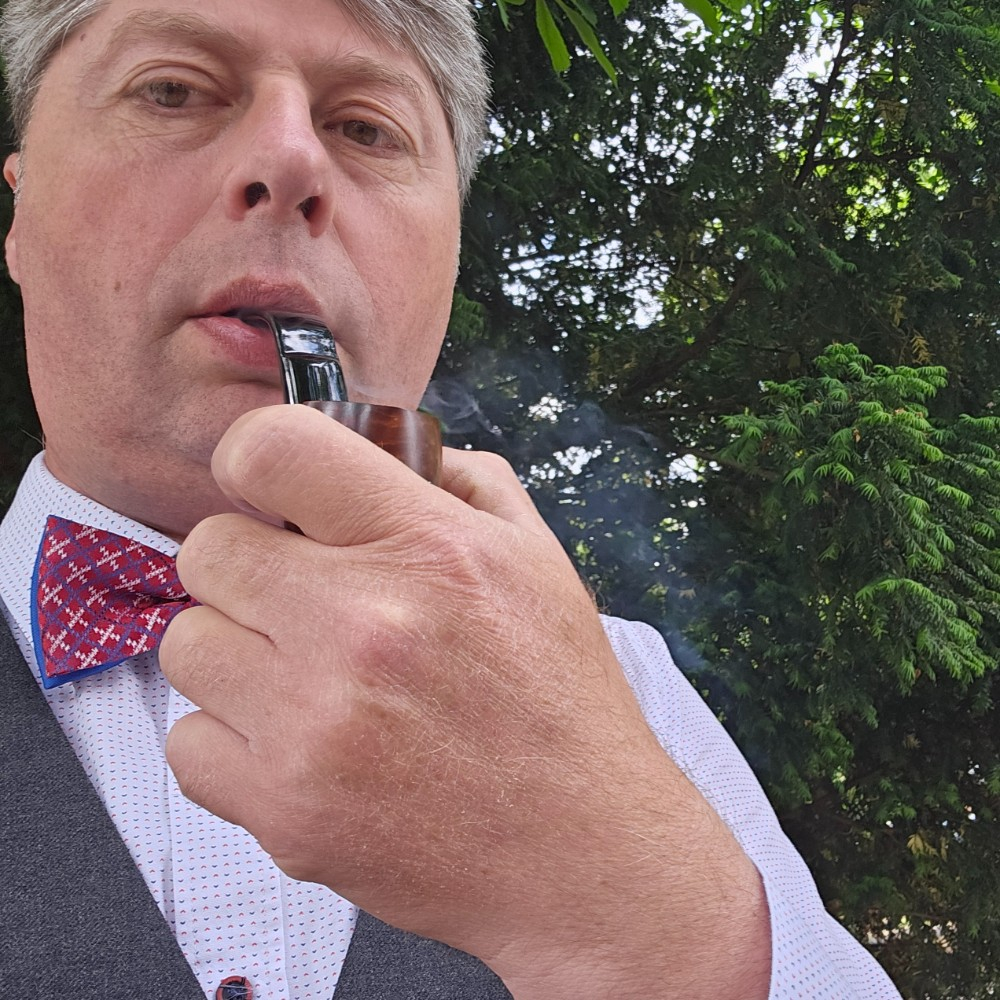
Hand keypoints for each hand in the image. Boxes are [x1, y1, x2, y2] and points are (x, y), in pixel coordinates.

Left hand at [161, 404, 769, 998]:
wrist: (581, 849)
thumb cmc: (560, 704)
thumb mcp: (539, 561)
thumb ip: (464, 482)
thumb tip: (386, 444)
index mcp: (429, 548)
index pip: (270, 450)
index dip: (254, 459)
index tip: (269, 489)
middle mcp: (362, 625)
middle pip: (208, 549)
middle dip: (250, 565)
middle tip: (301, 599)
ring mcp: (314, 722)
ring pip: (188, 643)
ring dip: (238, 653)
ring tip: (304, 678)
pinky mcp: (284, 809)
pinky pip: (187, 741)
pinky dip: (232, 739)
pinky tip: (298, 743)